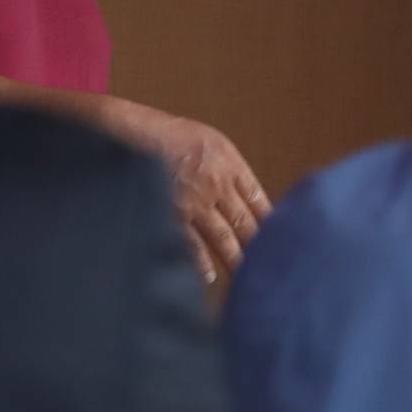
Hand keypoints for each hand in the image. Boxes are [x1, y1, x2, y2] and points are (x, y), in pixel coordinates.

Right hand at [99, 99, 270, 282]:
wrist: (132, 132)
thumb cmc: (170, 135)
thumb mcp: (210, 143)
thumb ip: (229, 169)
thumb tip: (246, 199)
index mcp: (231, 164)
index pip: (259, 200)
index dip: (271, 223)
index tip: (280, 239)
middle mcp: (218, 185)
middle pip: (246, 224)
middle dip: (260, 248)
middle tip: (271, 268)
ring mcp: (195, 203)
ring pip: (224, 239)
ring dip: (236, 261)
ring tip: (246, 279)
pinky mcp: (172, 215)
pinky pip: (191, 245)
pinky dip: (201, 263)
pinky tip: (208, 277)